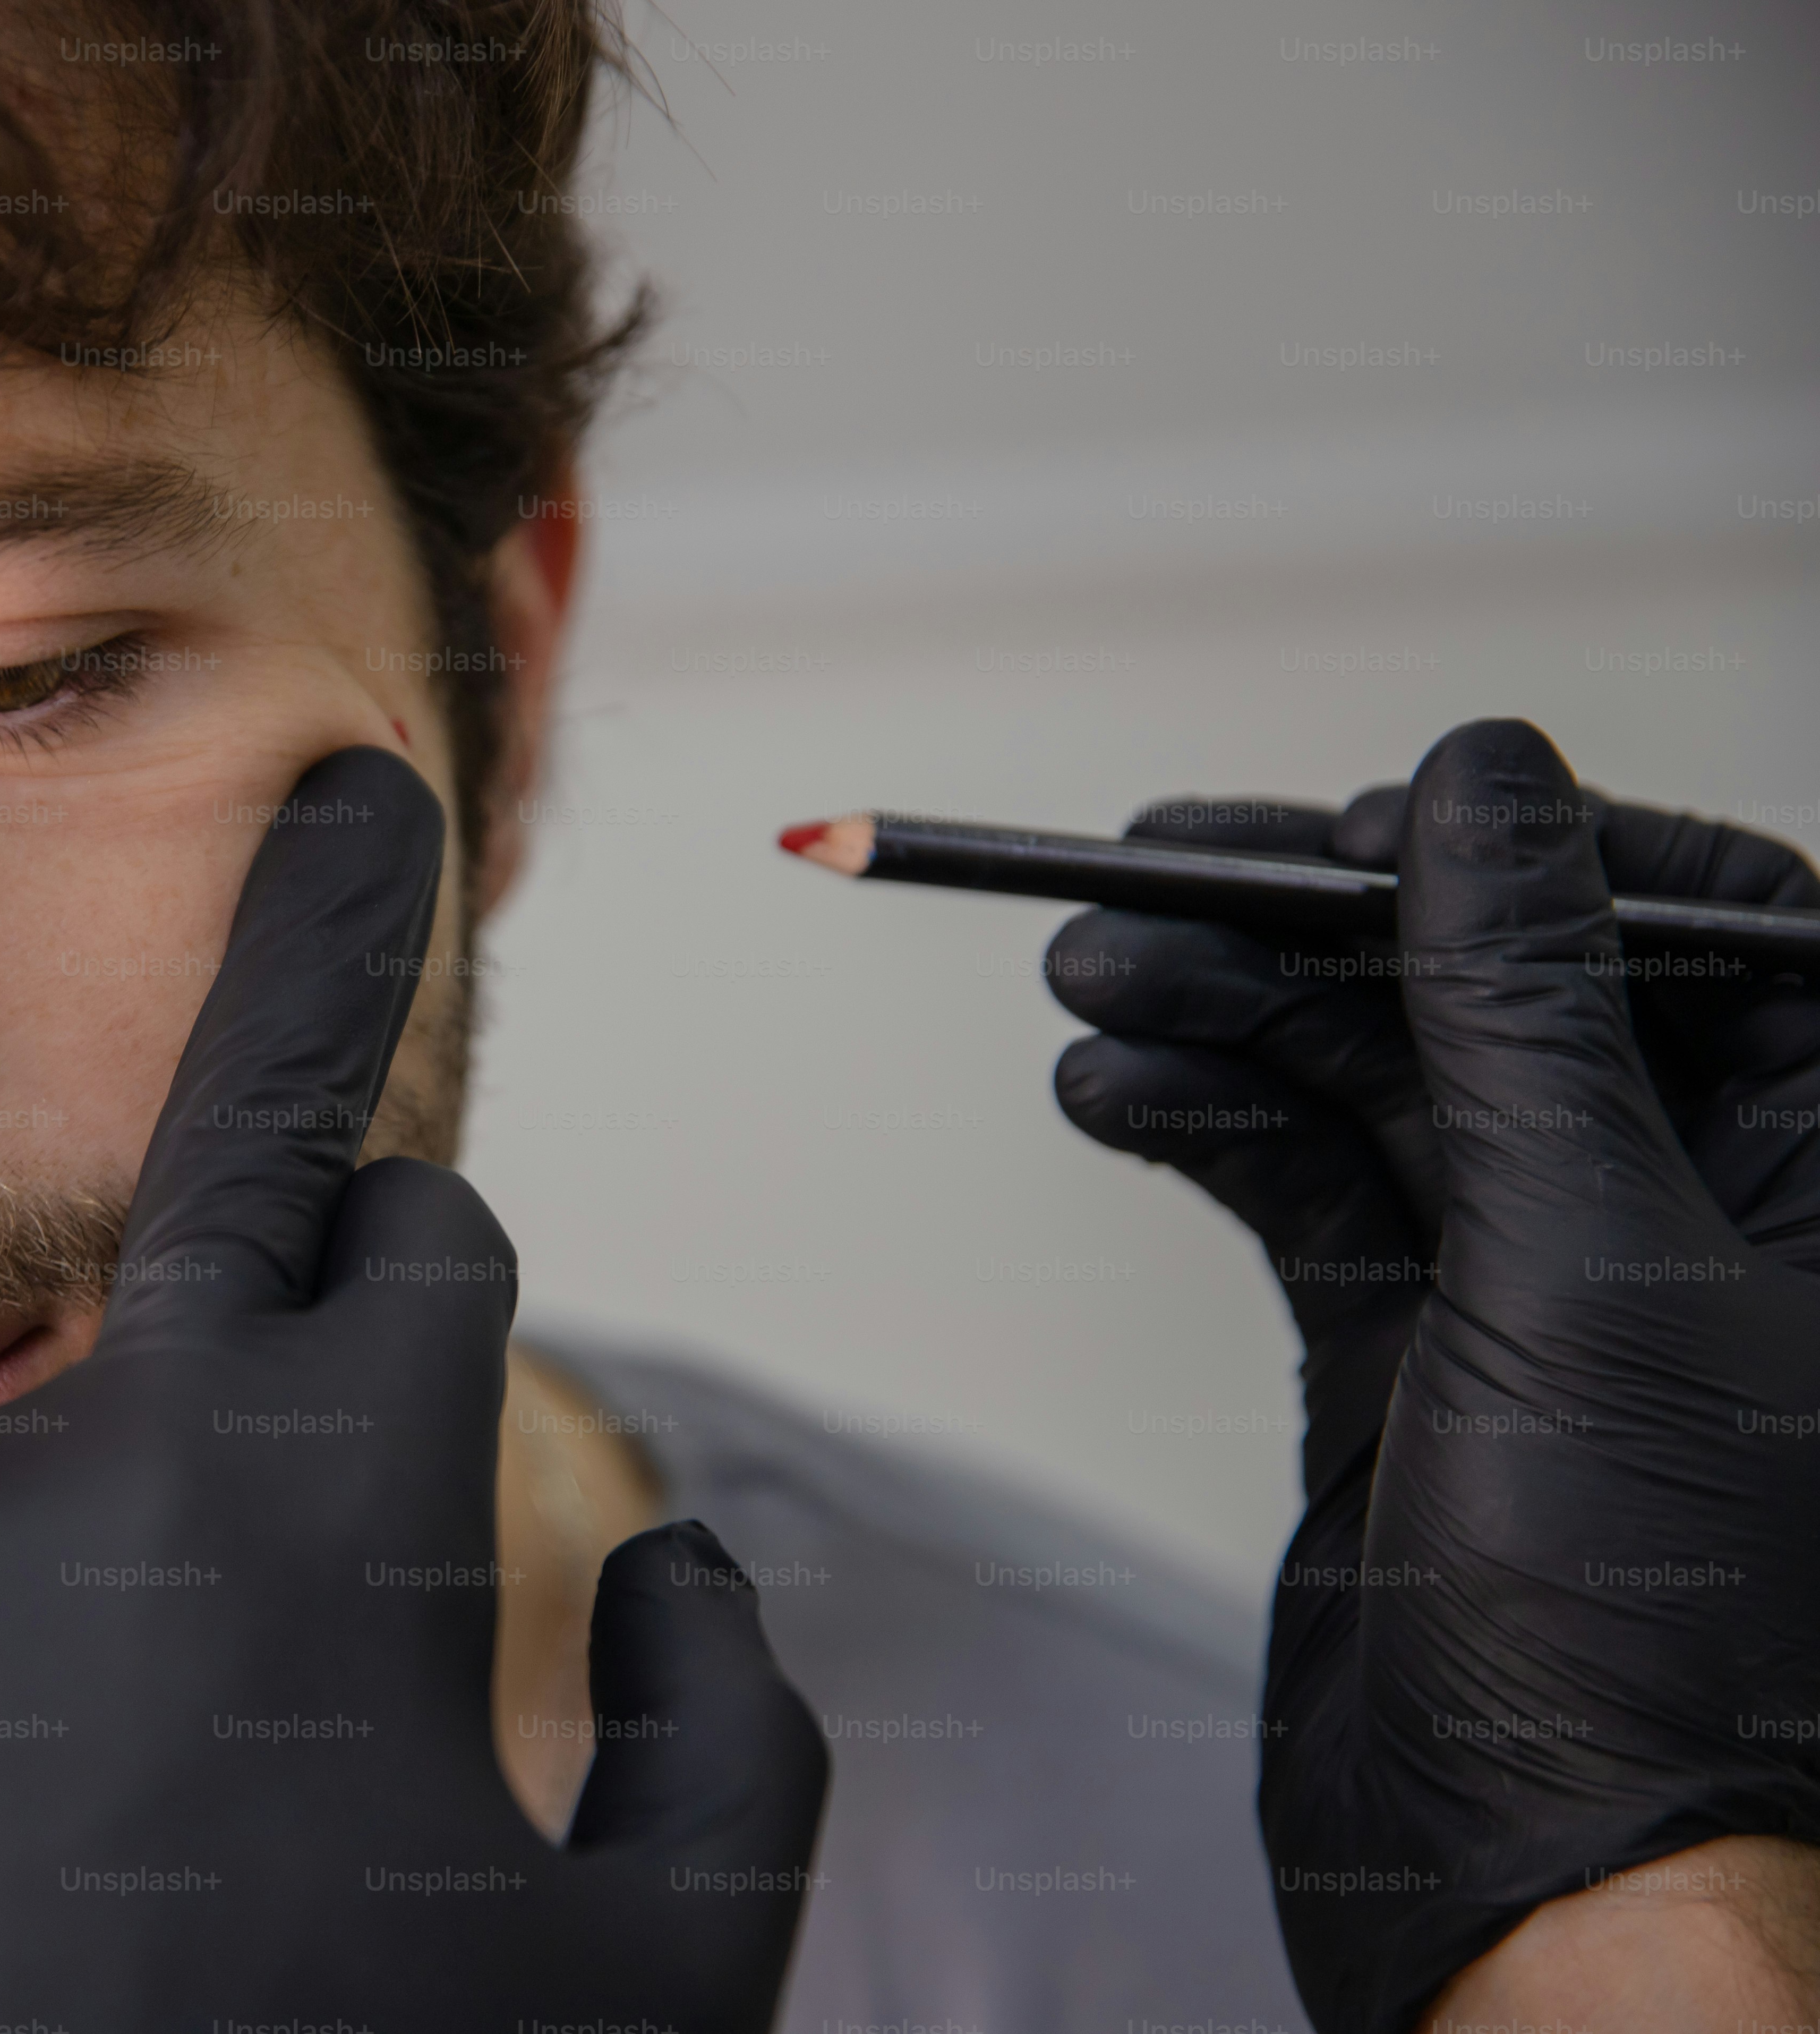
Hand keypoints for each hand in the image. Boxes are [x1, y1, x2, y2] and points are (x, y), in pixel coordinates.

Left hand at [0, 746, 828, 2030]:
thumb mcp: (652, 1990)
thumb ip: (728, 1729)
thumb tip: (674, 1560)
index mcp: (335, 1487)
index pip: (394, 1233)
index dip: (418, 1285)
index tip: (402, 1326)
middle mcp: (81, 1460)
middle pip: (194, 1336)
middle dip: (254, 1431)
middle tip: (259, 1654)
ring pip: (7, 1513)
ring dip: (71, 1617)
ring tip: (95, 1874)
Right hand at [1041, 719, 1819, 2032]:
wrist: (1525, 1881)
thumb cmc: (1642, 1628)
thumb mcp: (1586, 1260)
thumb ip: (1522, 1010)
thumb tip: (1484, 787)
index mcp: (1816, 1177)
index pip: (1712, 931)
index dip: (1541, 855)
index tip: (1387, 817)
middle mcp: (1688, 1214)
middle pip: (1491, 993)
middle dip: (1316, 929)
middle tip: (1157, 870)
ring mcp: (1533, 1287)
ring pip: (1373, 1083)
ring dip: (1225, 1018)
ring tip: (1096, 974)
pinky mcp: (1405, 1356)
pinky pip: (1300, 1190)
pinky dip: (1203, 1128)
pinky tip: (1116, 1088)